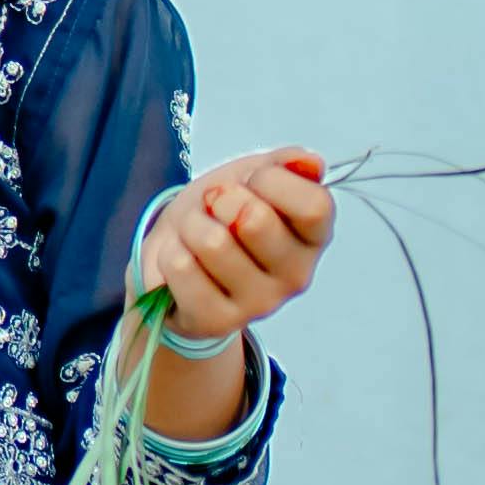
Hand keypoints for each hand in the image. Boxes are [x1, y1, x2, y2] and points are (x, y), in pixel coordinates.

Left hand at [140, 149, 333, 354]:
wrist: (177, 254)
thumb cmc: (220, 212)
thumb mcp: (253, 175)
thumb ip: (285, 165)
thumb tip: (311, 162)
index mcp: (314, 238)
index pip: (314, 205)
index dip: (272, 180)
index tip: (252, 179)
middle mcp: (296, 275)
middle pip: (256, 220)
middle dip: (219, 199)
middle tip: (214, 207)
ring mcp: (259, 304)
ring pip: (212, 242)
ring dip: (191, 226)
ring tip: (195, 233)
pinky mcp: (218, 321)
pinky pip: (181, 268)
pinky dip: (170, 253)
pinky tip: (182, 261)